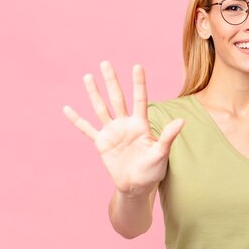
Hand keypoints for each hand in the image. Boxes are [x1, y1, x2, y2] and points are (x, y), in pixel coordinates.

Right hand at [63, 61, 183, 195]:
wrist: (137, 186)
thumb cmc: (153, 170)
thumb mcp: (161, 153)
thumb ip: (168, 136)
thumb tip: (181, 120)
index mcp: (141, 124)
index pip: (140, 99)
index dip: (138, 83)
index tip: (137, 66)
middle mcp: (125, 124)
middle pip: (117, 98)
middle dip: (111, 81)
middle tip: (105, 62)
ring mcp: (112, 132)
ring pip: (101, 108)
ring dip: (94, 93)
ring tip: (87, 76)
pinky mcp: (102, 143)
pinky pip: (87, 129)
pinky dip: (77, 120)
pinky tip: (67, 109)